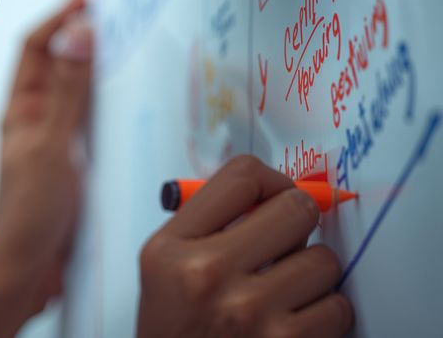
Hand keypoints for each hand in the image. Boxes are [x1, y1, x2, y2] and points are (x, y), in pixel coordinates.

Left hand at [0, 0, 92, 337]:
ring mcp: (51, 139)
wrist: (26, 270)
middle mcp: (33, 118)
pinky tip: (125, 98)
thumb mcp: (53, 145)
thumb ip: (69, 91)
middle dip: (81, 33)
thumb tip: (79, 32)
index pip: (34, 46)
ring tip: (125, 43)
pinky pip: (88, 119)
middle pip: (57, 63)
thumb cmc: (28, 214)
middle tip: (116, 11)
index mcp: (18, 109)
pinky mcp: (70, 161)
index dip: (58, 15)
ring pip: (75, 90)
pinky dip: (105, 101)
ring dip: (95, 65)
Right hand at [137, 155, 353, 336]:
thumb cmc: (175, 330)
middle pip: (295, 208)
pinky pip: (337, 306)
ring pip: (324, 260)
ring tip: (286, 290)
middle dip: (299, 223)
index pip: (241, 177)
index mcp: (171, 248)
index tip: (275, 196)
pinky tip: (295, 320)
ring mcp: (249, 311)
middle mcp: (207, 274)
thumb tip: (273, 192)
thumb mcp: (163, 269)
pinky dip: (325, 313)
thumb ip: (206, 226)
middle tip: (287, 240)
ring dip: (313, 274)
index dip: (271, 181)